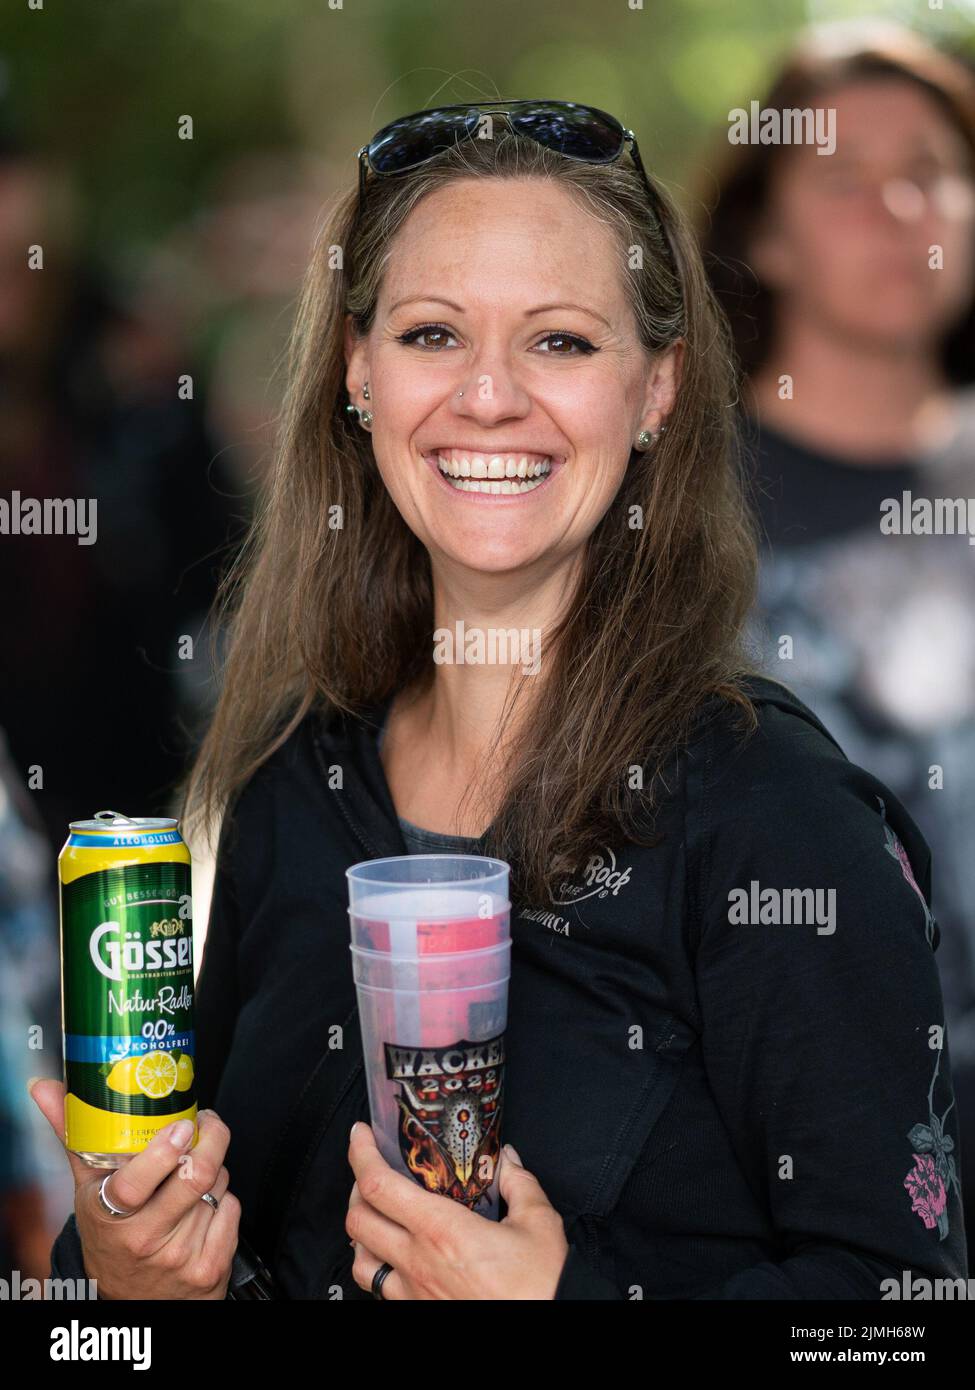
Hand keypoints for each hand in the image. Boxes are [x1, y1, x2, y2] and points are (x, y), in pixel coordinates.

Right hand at [29, 1078, 240, 1299]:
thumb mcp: (88, 1190)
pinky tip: (205, 1206)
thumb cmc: (111, 1232)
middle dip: (211, 1139)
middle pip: (195, 1176)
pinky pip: (233, 1210)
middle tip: (206, 1124)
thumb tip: (44, 1087)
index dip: (162, 1152)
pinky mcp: (209, 1269)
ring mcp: (179, 1257)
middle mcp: (144, 1240)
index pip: (134, 1184)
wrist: (132, 1300)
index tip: (180, 1125)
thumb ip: (74, 1136)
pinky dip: (225, 1199)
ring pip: (218, 1187)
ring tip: (194, 1171)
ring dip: (215, 1169)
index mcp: (110, 1216)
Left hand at [346, 1122, 568, 1298]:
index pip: (379, 1186)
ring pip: (359, 1261)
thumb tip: (507, 1160)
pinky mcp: (418, 1314)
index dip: (361, 1154)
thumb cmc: (541, 1286)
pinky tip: (395, 1258)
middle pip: (357, 1220)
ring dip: (361, 1233)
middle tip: (371, 1171)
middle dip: (356, 1188)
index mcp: (442, 1230)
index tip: (361, 1135)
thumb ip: (519, 1183)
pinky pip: (380, 1290)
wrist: (548, 1324)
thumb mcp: (538, 1222)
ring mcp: (414, 1294)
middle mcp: (418, 1262)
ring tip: (377, 1216)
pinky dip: (377, 1267)